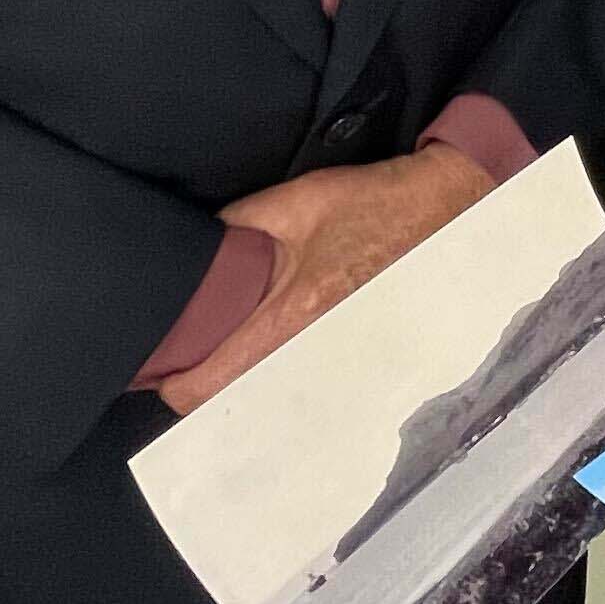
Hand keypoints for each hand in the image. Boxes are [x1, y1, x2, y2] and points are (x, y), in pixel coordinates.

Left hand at [155, 143, 492, 415]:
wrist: (447, 209)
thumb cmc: (374, 204)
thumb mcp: (298, 200)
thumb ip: (238, 222)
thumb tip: (193, 240)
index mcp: (291, 318)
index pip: (207, 387)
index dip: (170, 383)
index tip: (157, 364)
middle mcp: (313, 352)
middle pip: (231, 403)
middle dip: (201, 385)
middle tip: (182, 356)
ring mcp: (337, 362)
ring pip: (266, 398)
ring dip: (239, 383)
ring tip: (222, 352)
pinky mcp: (355, 357)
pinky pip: (300, 384)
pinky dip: (276, 377)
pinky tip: (269, 350)